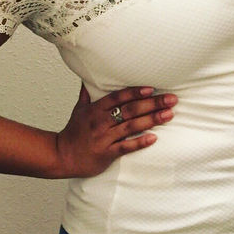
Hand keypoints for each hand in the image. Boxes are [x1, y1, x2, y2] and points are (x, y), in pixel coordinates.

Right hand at [56, 85, 175, 177]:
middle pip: (129, 110)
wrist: (61, 156)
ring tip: (169, 114)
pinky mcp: (106, 154)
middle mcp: (100, 122)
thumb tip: (87, 77)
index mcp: (94, 110)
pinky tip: (154, 138)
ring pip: (130, 127)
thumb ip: (87, 94)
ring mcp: (104, 138)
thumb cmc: (73, 132)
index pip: (117, 98)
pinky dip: (140, 142)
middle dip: (152, 104)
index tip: (151, 88)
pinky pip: (125, 147)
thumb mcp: (79, 110)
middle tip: (171, 99)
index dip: (134, 92)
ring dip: (151, 120)